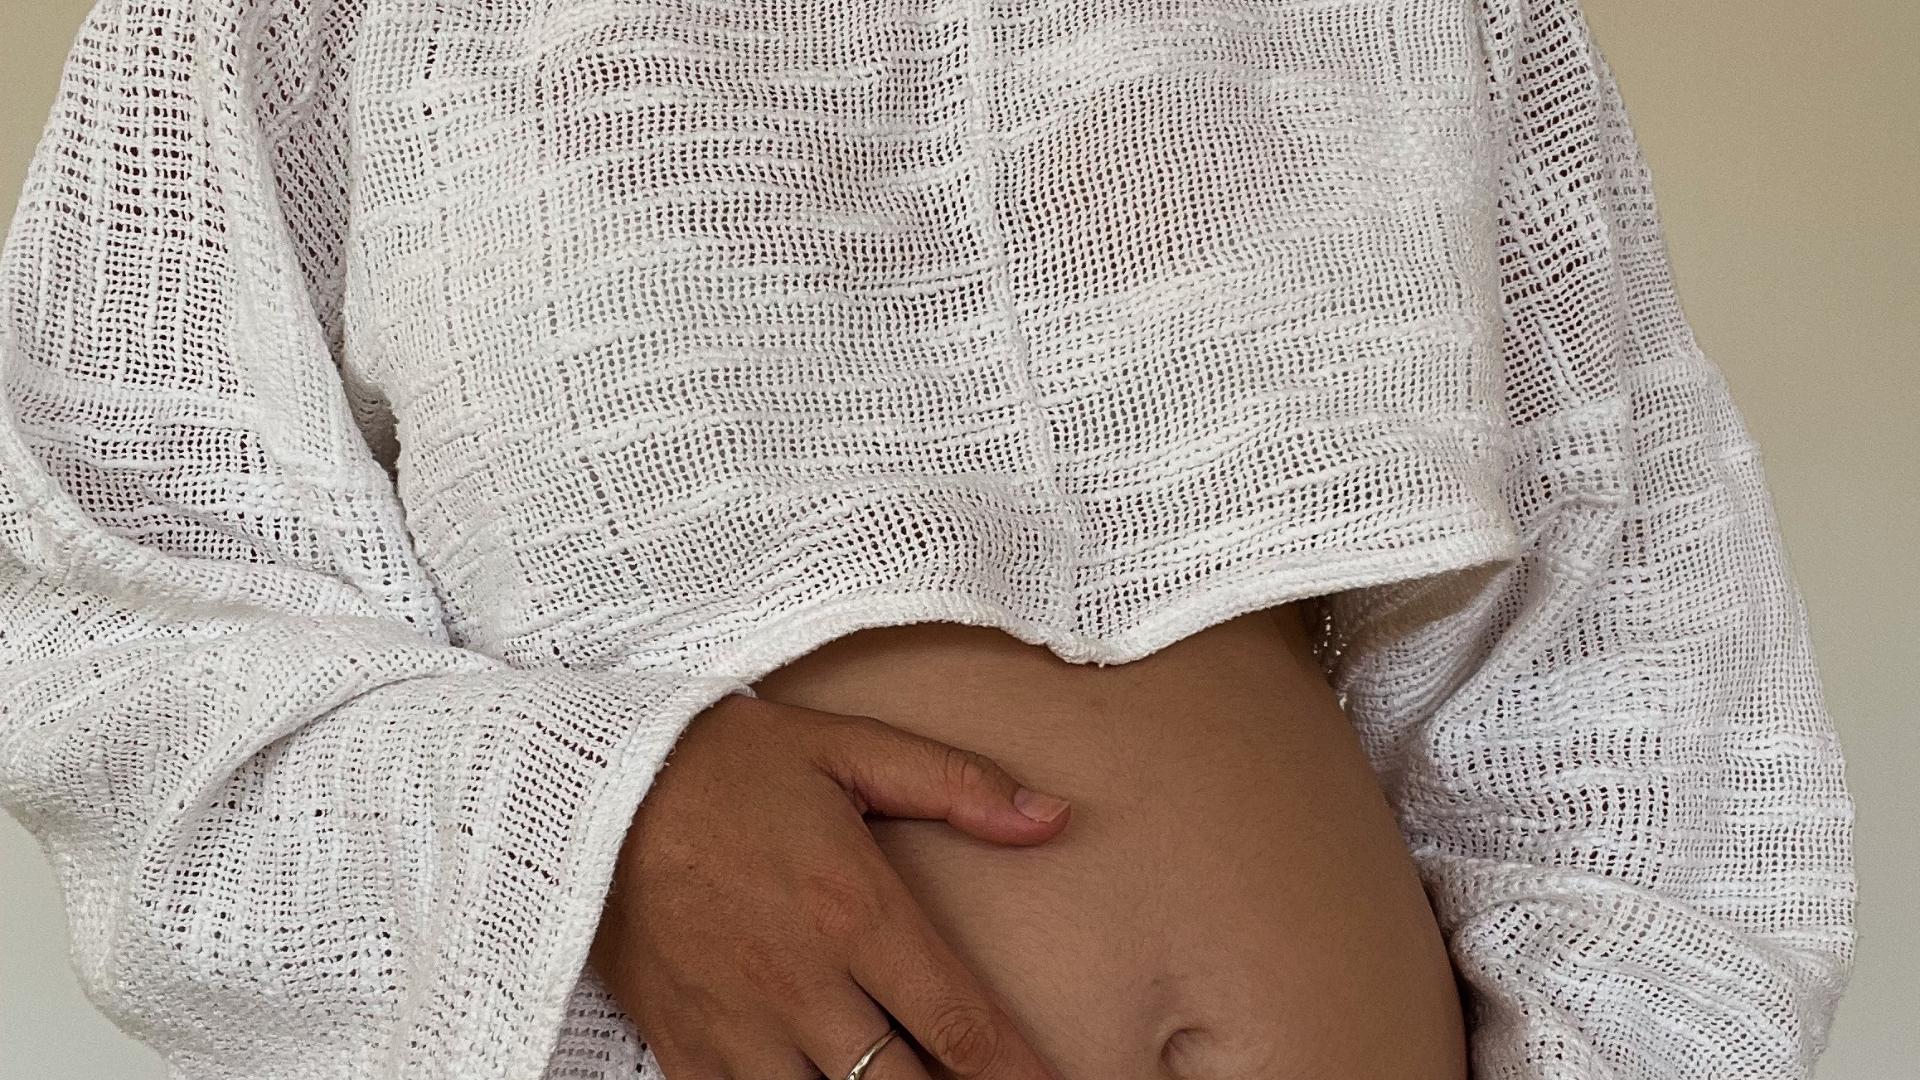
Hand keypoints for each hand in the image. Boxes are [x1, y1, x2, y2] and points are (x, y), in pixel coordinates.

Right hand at [590, 691, 1073, 1079]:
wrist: (591, 788)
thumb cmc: (729, 764)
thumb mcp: (848, 749)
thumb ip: (957, 785)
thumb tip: (1053, 818)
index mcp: (856, 912)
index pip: (962, 1024)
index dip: (1018, 1074)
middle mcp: (804, 984)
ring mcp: (741, 1026)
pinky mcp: (685, 1046)